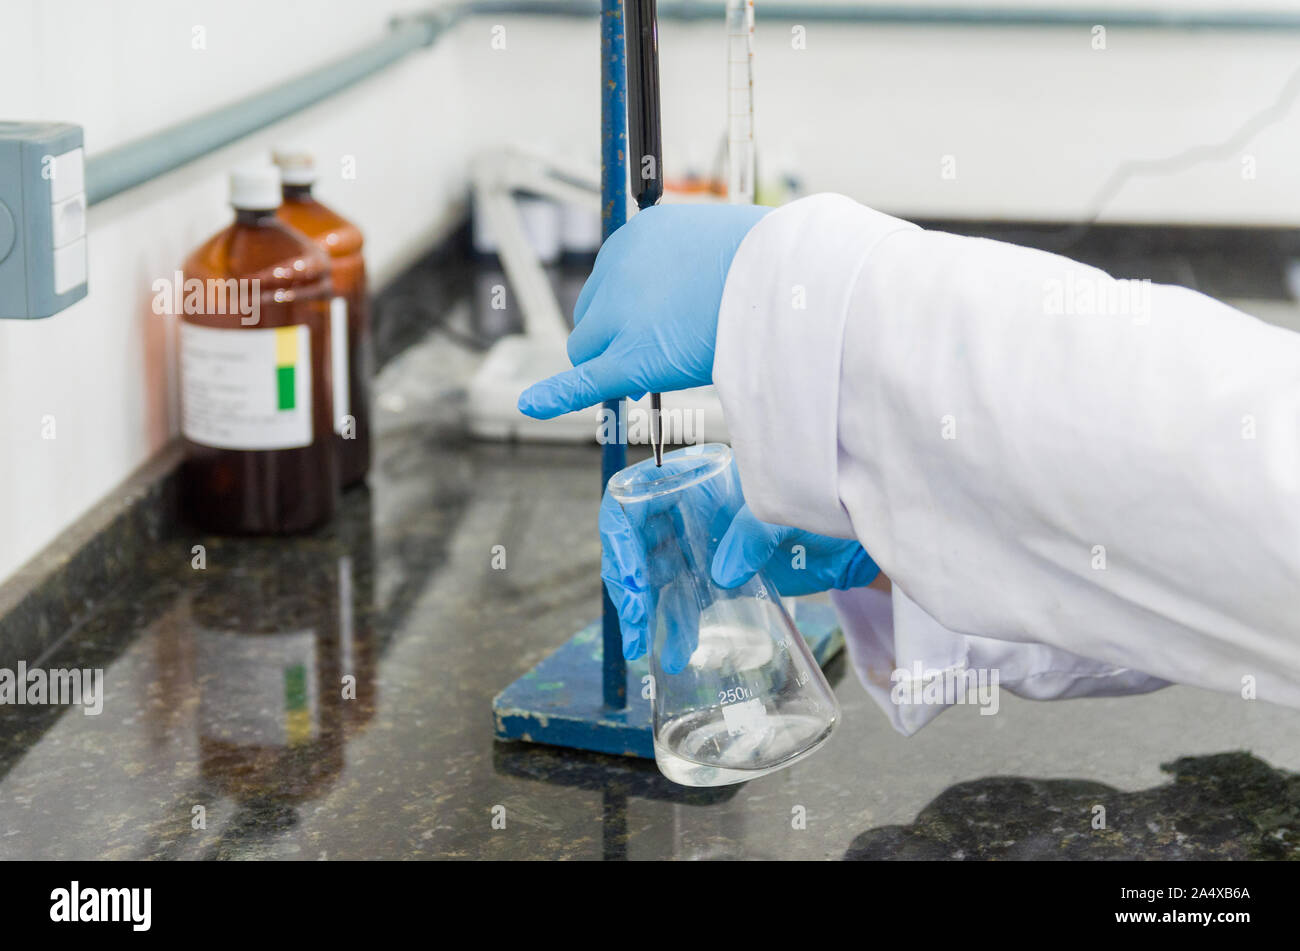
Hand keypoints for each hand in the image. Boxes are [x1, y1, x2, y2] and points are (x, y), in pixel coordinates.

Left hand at [517, 203, 769, 418]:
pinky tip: (532, 406)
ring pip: (588, 351)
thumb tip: (694, 292)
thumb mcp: (719, 245)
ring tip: (654, 373)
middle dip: (617, 337)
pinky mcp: (629, 359)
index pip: (613, 282)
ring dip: (610, 363)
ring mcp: (620, 315)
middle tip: (661, 351)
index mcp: (637, 237)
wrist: (785, 279)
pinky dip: (555, 396)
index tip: (655, 324)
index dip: (631, 311)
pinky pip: (583, 381)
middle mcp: (617, 269)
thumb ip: (690, 267)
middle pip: (594, 317)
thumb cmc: (771, 263)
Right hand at [603, 486, 878, 663]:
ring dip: (644, 611)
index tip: (635, 577)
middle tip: (634, 620)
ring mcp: (699, 546)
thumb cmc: (824, 509)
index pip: (637, 498)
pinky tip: (673, 651)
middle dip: (628, 583)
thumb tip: (722, 573)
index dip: (623, 536)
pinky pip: (680, 600)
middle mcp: (689, 511)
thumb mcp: (788, 512)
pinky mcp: (713, 578)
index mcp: (697, 481)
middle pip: (636, 542)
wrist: (852, 543)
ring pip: (653, 577)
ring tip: (643, 646)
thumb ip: (754, 533)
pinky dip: (672, 625)